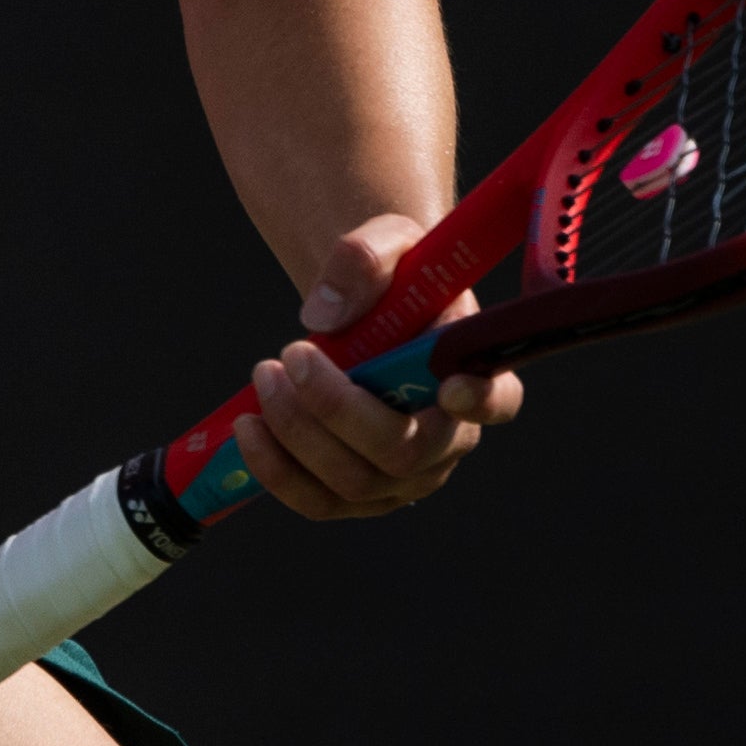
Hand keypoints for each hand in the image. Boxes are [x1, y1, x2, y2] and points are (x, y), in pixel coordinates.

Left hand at [233, 211, 523, 521]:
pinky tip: (248, 427)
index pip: (497, 400)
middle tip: (291, 353)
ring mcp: (405, 476)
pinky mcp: (358, 494)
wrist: (364, 309)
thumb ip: (364, 260)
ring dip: (297, 434)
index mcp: (475, 374)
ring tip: (263, 376)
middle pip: (403, 453)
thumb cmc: (391, 279)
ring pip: (354, 483)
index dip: (479, 401)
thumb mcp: (386, 243)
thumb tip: (323, 317)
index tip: (448, 386)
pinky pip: (317, 502)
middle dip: (337, 409)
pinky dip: (276, 469)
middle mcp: (449, 439)